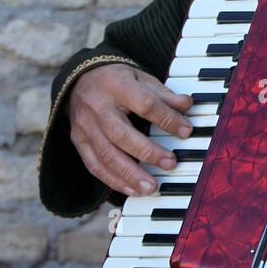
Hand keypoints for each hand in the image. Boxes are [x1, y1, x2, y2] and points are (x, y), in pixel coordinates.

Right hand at [67, 63, 192, 196]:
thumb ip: (163, 94)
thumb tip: (187, 106)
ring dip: (130, 174)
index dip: (166, 119)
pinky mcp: (79, 141)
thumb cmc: (116, 80)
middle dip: (147, 152)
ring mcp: (86, 127)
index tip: (186, 131)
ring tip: (151, 187)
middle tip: (170, 164)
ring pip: (106, 155)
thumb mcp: (141, 78)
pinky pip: (94, 165)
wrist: (79, 79)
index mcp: (116, 86)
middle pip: (121, 134)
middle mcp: (98, 107)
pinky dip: (113, 180)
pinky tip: (131, 189)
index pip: (144, 104)